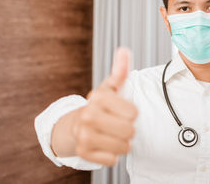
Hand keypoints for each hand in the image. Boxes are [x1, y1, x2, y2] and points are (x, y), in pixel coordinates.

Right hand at [71, 47, 137, 165]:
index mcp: (98, 97)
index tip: (122, 111)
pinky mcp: (83, 152)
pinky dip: (113, 155)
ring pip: (123, 147)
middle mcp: (88, 115)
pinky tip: (105, 145)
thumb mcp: (110, 87)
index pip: (133, 113)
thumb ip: (120, 71)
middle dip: (128, 130)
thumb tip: (124, 50)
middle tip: (118, 124)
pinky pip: (112, 160)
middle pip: (129, 131)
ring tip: (113, 135)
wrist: (75, 125)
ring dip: (122, 143)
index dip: (132, 113)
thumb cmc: (100, 106)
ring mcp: (83, 135)